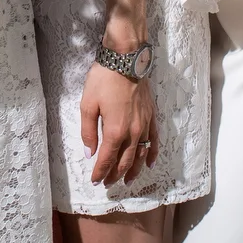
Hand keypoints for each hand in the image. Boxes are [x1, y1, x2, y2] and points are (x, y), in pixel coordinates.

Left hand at [79, 60, 158, 185]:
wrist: (126, 59)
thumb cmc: (104, 79)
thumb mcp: (88, 104)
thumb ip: (88, 132)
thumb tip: (90, 153)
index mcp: (115, 131)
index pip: (107, 159)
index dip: (100, 172)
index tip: (95, 181)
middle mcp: (133, 132)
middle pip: (125, 161)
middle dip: (115, 174)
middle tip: (107, 183)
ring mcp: (145, 124)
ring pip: (141, 154)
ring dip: (134, 170)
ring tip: (127, 181)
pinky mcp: (151, 116)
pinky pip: (154, 140)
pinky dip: (152, 154)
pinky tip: (149, 163)